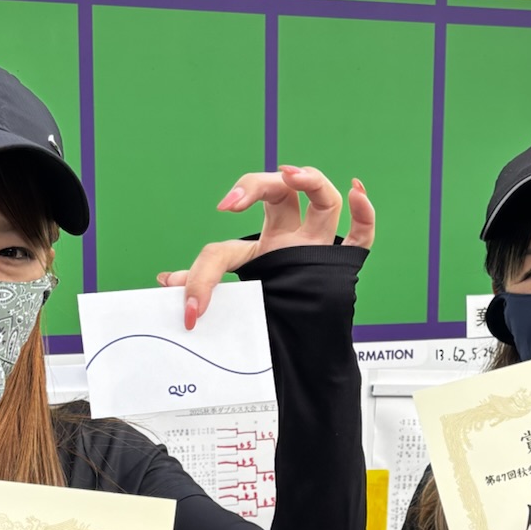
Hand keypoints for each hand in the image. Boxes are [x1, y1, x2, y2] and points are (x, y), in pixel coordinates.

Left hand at [157, 166, 374, 328]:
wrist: (298, 355)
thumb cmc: (269, 319)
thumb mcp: (231, 299)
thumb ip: (205, 286)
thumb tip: (167, 282)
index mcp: (262, 246)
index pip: (227, 246)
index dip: (204, 270)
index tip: (200, 276)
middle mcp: (292, 239)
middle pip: (281, 192)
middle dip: (257, 184)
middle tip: (234, 201)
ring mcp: (319, 248)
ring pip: (323, 200)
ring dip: (311, 180)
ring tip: (293, 175)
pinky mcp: (341, 266)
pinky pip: (360, 236)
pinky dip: (364, 212)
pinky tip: (356, 192)